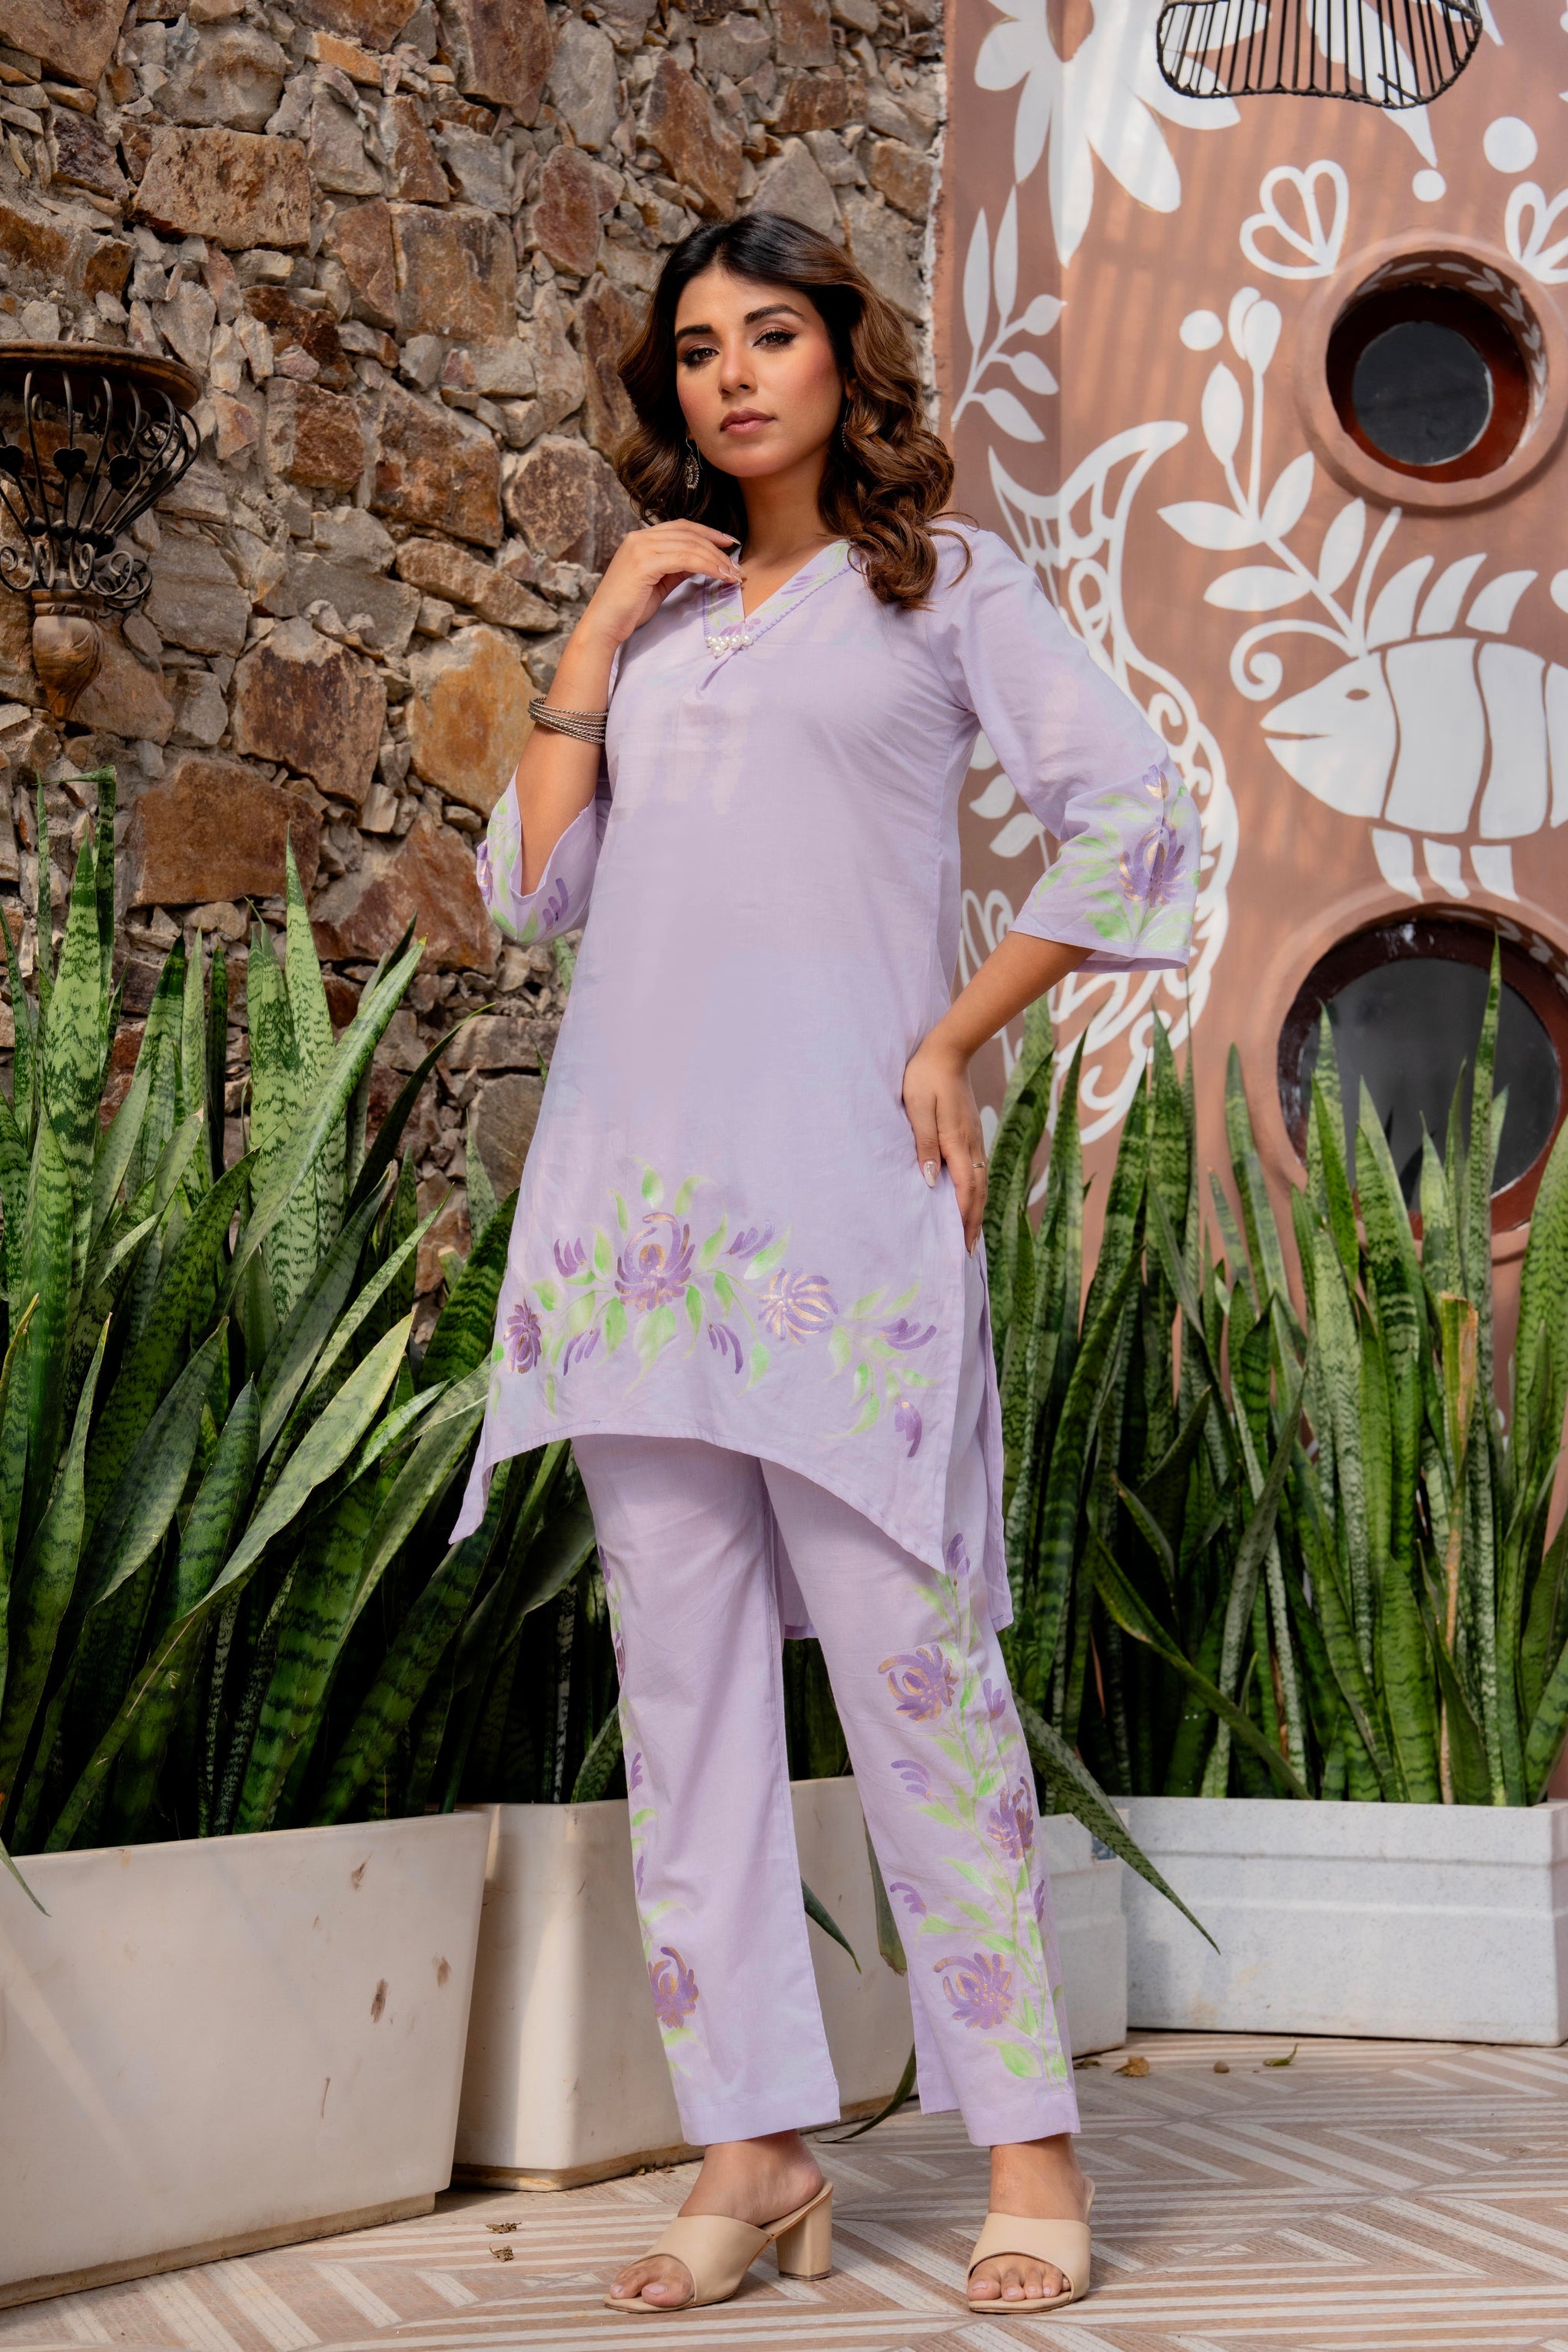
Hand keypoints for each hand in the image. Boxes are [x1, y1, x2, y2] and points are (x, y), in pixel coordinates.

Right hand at [580, 521, 742, 649]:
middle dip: (717, 547)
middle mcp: (639, 537)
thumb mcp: (659, 583)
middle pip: (688, 533)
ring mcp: (640, 548)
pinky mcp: (644, 563)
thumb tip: (703, 561)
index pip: (681, 527)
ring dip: (716, 559)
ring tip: (733, 574)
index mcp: (641, 539)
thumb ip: (678, 568)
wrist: (604, 626)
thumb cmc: (628, 609)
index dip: (708, 532)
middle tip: (736, 564)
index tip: (729, 543)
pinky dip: (707, 566)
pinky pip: (685, 559)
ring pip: (690, 545)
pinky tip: (721, 576)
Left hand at [902, 1034, 987, 1252]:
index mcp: (956, 1141)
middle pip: (977, 1190)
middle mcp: (971, 1143)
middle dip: (974, 1221)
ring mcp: (975, 1138)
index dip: (963, 1216)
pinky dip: (978, 1191)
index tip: (961, 1242)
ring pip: (981, 1181)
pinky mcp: (972, 1133)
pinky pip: (978, 1170)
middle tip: (970, 1251)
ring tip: (973, 1233)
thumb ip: (924, 1144)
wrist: (947, 1050)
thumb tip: (929, 1179)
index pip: (964, 1187)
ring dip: (978, 1209)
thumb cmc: (924, 1077)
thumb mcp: (917, 1108)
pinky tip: (973, 1199)